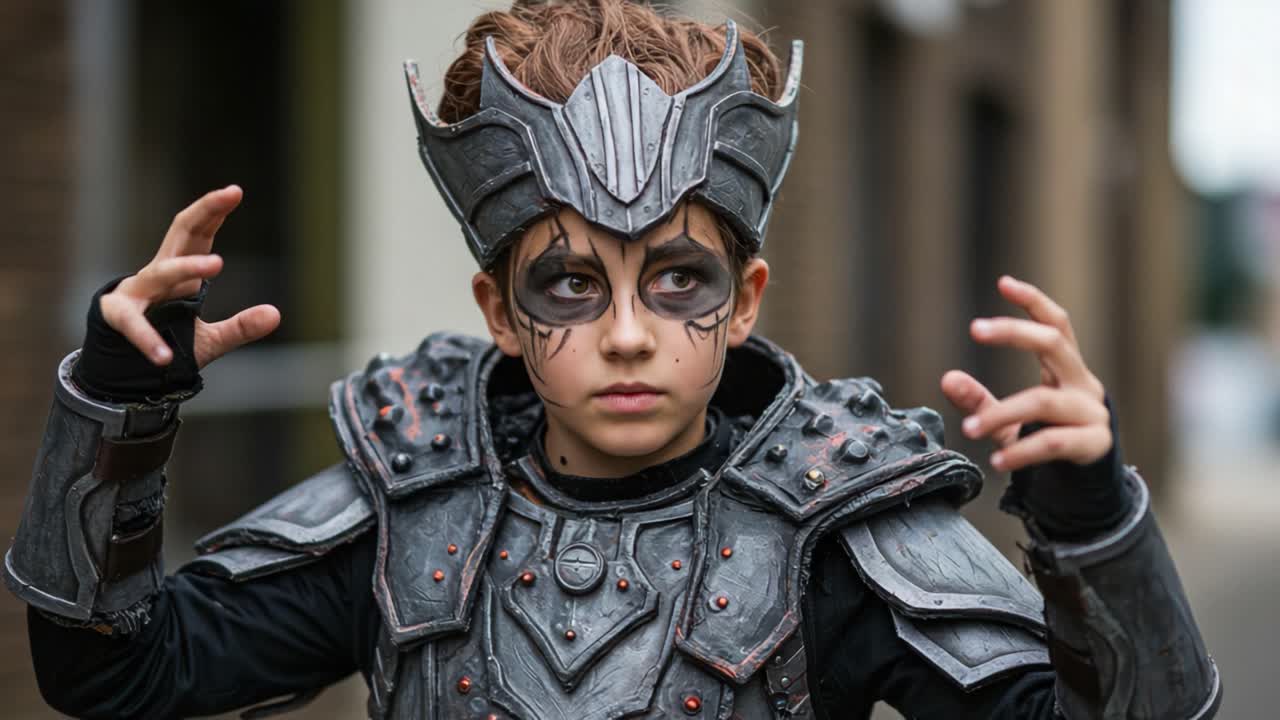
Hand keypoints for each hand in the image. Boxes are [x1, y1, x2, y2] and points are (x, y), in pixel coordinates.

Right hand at [99, 185, 279, 367]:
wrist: (123, 363)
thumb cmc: (167, 338)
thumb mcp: (212, 338)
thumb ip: (241, 327)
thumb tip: (276, 314)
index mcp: (180, 271)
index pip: (198, 234)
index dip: (214, 211)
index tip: (235, 191)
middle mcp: (158, 274)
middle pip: (180, 233)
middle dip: (203, 211)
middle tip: (229, 194)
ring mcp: (137, 292)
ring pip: (161, 272)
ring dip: (188, 266)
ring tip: (218, 265)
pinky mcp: (118, 316)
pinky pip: (134, 325)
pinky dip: (149, 340)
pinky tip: (163, 356)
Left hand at [940, 275, 1110, 471]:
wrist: (1086, 485)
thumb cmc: (1047, 439)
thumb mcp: (1010, 418)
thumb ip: (979, 400)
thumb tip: (947, 378)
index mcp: (1066, 370)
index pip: (1056, 325)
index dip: (1033, 302)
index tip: (1003, 283)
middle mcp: (1082, 384)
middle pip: (1053, 343)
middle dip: (1014, 332)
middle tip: (975, 328)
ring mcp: (1092, 413)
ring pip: (1042, 400)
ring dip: (1000, 413)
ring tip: (969, 430)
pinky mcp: (1094, 444)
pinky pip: (1052, 441)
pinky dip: (1021, 451)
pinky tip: (996, 460)